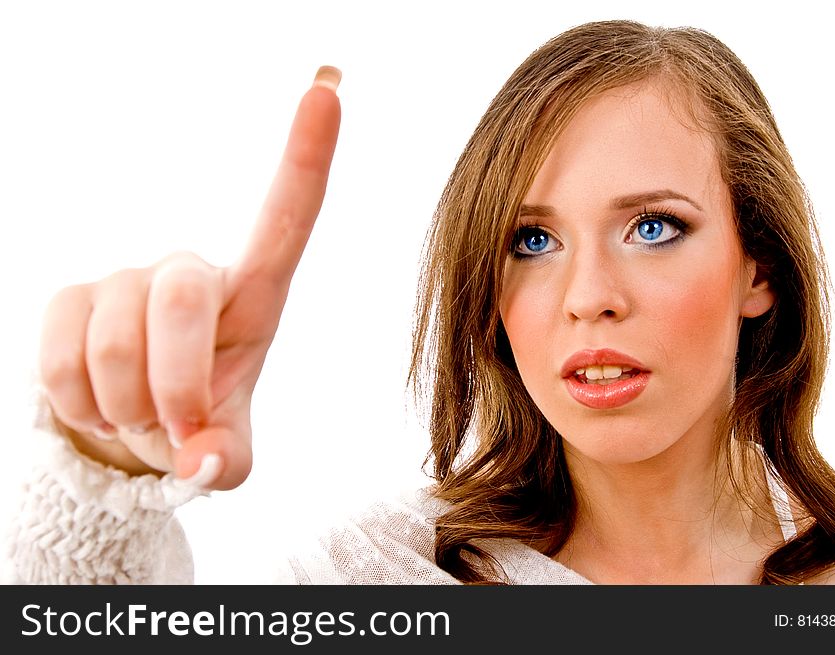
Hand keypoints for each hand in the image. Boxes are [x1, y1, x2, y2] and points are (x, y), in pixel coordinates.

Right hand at [38, 66, 341, 489]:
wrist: (132, 430)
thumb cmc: (199, 422)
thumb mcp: (227, 450)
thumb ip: (226, 460)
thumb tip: (201, 464)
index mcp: (253, 297)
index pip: (285, 220)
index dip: (306, 156)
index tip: (327, 90)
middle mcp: (190, 273)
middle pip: (180, 300)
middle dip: (174, 387)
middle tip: (176, 430)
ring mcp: (125, 279)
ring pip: (115, 345)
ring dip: (126, 410)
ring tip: (139, 419)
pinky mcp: (68, 298)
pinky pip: (61, 361)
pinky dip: (81, 409)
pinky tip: (100, 408)